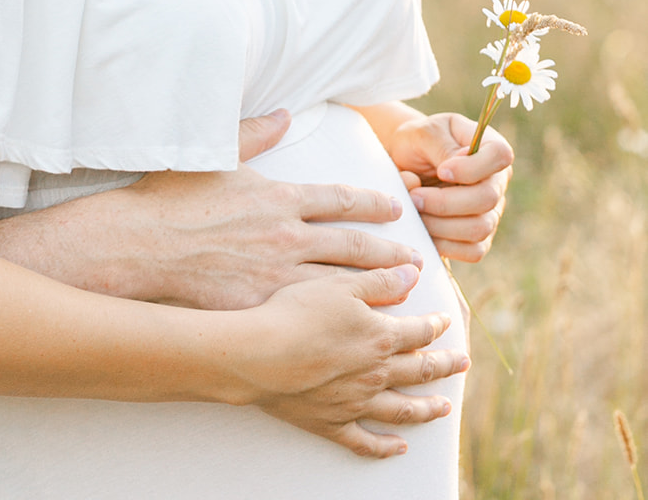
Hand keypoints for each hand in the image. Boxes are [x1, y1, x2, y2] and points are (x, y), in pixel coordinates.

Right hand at [109, 112, 426, 309]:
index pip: (340, 200)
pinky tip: (358, 329)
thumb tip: (283, 114)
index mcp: (280, 197)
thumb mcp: (218, 154)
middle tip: (415, 260)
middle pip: (353, 246)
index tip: (394, 208)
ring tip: (403, 293)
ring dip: (377, 288)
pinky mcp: (261, 309)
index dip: (373, 204)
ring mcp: (276, 276)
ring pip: (341, 283)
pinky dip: (340, 321)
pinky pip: (311, 317)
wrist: (141, 245)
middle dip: (389, 253)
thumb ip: (256, 134)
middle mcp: (287, 236)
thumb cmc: (173, 198)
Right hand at [231, 263, 468, 456]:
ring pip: (402, 409)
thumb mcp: (339, 283)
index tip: (446, 322)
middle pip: (420, 371)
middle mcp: (375, 374)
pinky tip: (399, 448)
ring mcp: (356, 404)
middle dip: (445, 366)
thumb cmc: (296, 312)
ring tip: (444, 408)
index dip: (436, 325)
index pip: (419, 331)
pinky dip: (386, 447)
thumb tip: (414, 273)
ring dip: (427, 409)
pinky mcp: (332, 424)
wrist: (260, 355)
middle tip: (463, 364)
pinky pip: (367, 442)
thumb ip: (379, 280)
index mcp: (380, 337)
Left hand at [389, 111, 512, 262]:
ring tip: (414, 210)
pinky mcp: (479, 238)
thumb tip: (452, 168)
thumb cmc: (415, 143)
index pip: (500, 155)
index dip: (472, 167)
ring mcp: (491, 212)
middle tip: (414, 197)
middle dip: (445, 202)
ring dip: (440, 224)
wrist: (402, 165)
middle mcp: (496, 181)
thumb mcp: (422, 133)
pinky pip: (473, 251)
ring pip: (479, 228)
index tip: (442, 171)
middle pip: (487, 198)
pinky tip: (422, 227)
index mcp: (489, 146)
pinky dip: (444, 243)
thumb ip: (440, 146)